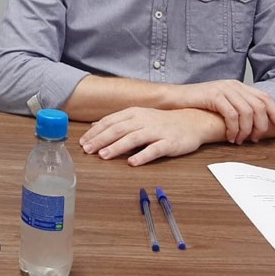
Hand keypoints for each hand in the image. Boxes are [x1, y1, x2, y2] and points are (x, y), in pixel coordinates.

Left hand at [79, 107, 223, 165]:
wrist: (192, 121)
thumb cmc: (161, 122)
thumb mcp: (137, 116)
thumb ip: (116, 121)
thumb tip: (94, 126)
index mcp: (133, 113)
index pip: (110, 122)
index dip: (95, 132)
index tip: (82, 142)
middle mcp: (143, 120)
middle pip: (118, 129)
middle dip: (101, 140)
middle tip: (87, 150)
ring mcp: (157, 131)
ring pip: (133, 138)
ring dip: (117, 147)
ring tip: (104, 156)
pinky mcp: (169, 143)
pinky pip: (154, 149)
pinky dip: (142, 156)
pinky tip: (132, 162)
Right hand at [177, 80, 274, 143]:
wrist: (176, 98)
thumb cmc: (198, 103)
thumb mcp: (222, 102)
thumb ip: (237, 107)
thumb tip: (256, 123)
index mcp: (238, 86)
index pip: (265, 97)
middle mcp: (233, 85)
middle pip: (259, 106)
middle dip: (261, 126)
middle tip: (255, 139)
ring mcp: (224, 89)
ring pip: (247, 112)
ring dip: (247, 130)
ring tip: (241, 140)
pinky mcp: (214, 96)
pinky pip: (232, 115)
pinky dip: (234, 129)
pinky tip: (230, 137)